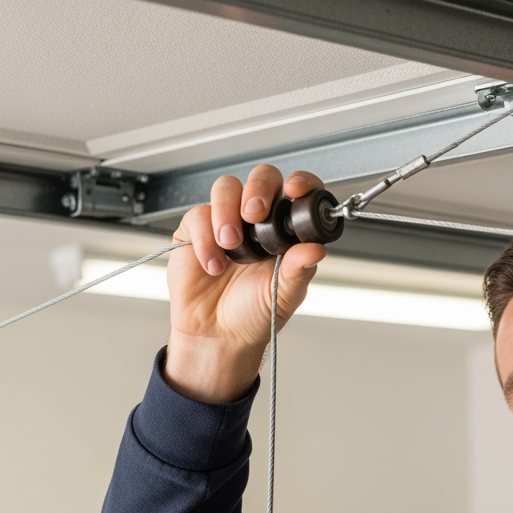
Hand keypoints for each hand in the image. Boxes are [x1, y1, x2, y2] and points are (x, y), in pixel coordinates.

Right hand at [164, 165, 328, 403]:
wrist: (218, 335)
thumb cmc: (254, 315)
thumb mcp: (284, 295)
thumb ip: (298, 271)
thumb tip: (316, 249)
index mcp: (287, 232)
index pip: (298, 193)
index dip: (300, 183)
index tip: (295, 190)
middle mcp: (259, 222)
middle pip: (262, 177)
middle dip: (259, 189)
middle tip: (255, 214)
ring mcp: (227, 222)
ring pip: (227, 187)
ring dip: (228, 212)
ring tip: (230, 245)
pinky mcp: (196, 231)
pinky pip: (199, 214)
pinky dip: (205, 238)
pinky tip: (214, 264)